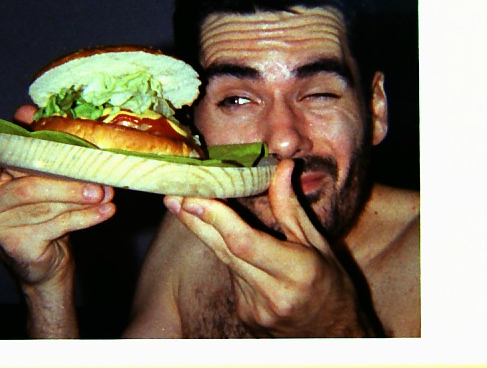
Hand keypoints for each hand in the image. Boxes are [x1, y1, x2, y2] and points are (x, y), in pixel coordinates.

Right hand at [0, 105, 115, 286]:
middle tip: (98, 182)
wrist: (44, 262)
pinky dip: (86, 217)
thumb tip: (28, 111)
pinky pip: (57, 226)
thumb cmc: (40, 211)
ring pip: (45, 207)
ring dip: (80, 199)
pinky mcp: (16, 247)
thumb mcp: (36, 178)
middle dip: (67, 183)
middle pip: (27, 188)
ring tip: (106, 193)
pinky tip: (105, 211)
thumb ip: (34, 149)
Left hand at [163, 159, 372, 336]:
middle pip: (223, 250)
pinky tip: (232, 245)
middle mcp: (271, 293)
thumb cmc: (332, 286)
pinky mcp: (244, 314)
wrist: (334, 336)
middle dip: (194, 220)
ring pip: (224, 260)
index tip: (191, 198)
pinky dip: (228, 255)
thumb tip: (283, 167)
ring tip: (193, 206)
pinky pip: (230, 275)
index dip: (215, 219)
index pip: (244, 243)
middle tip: (171, 196)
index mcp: (297, 271)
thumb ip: (291, 208)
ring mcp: (254, 308)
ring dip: (210, 234)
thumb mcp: (318, 244)